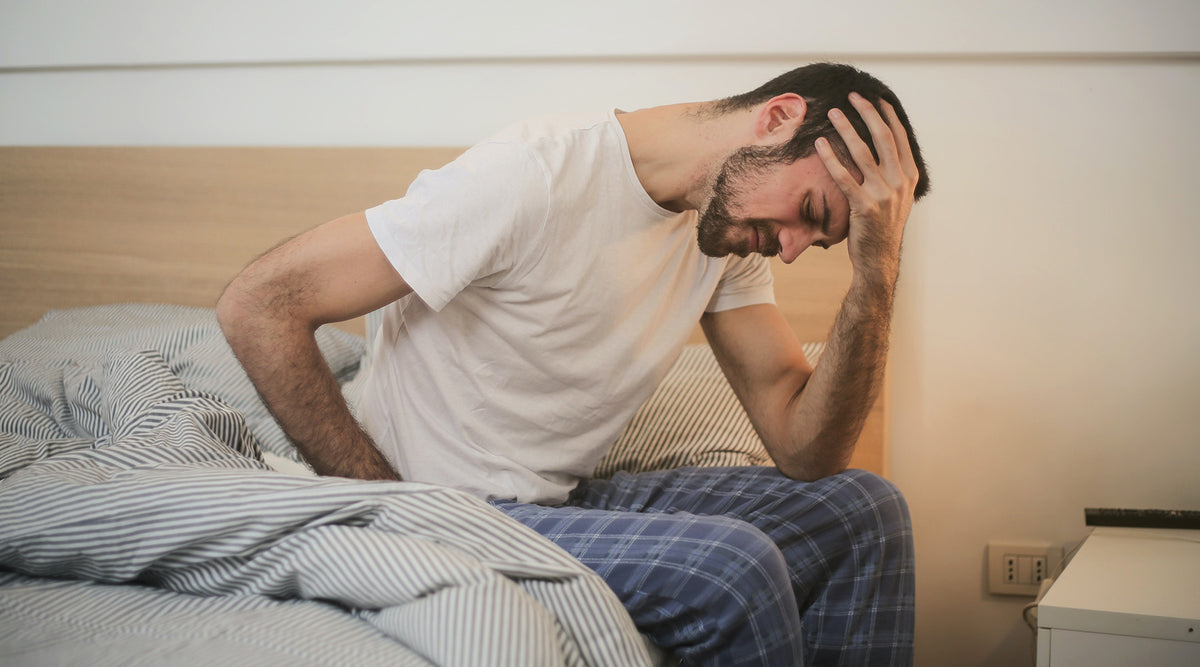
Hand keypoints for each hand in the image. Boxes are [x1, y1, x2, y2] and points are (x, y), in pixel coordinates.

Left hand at [814, 93, 919, 282]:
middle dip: (867, 113)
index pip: (899, 137)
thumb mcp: (896, 197)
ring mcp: (884, 194)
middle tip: (852, 96)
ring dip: (846, 129)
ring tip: (832, 113)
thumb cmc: (881, 226)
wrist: (878, 259)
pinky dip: (831, 159)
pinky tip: (820, 144)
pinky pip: (844, 177)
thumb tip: (882, 147)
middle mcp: (900, 182)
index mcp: (909, 176)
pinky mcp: (864, 207)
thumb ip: (893, 172)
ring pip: (863, 153)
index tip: (874, 98)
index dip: (886, 115)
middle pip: (883, 138)